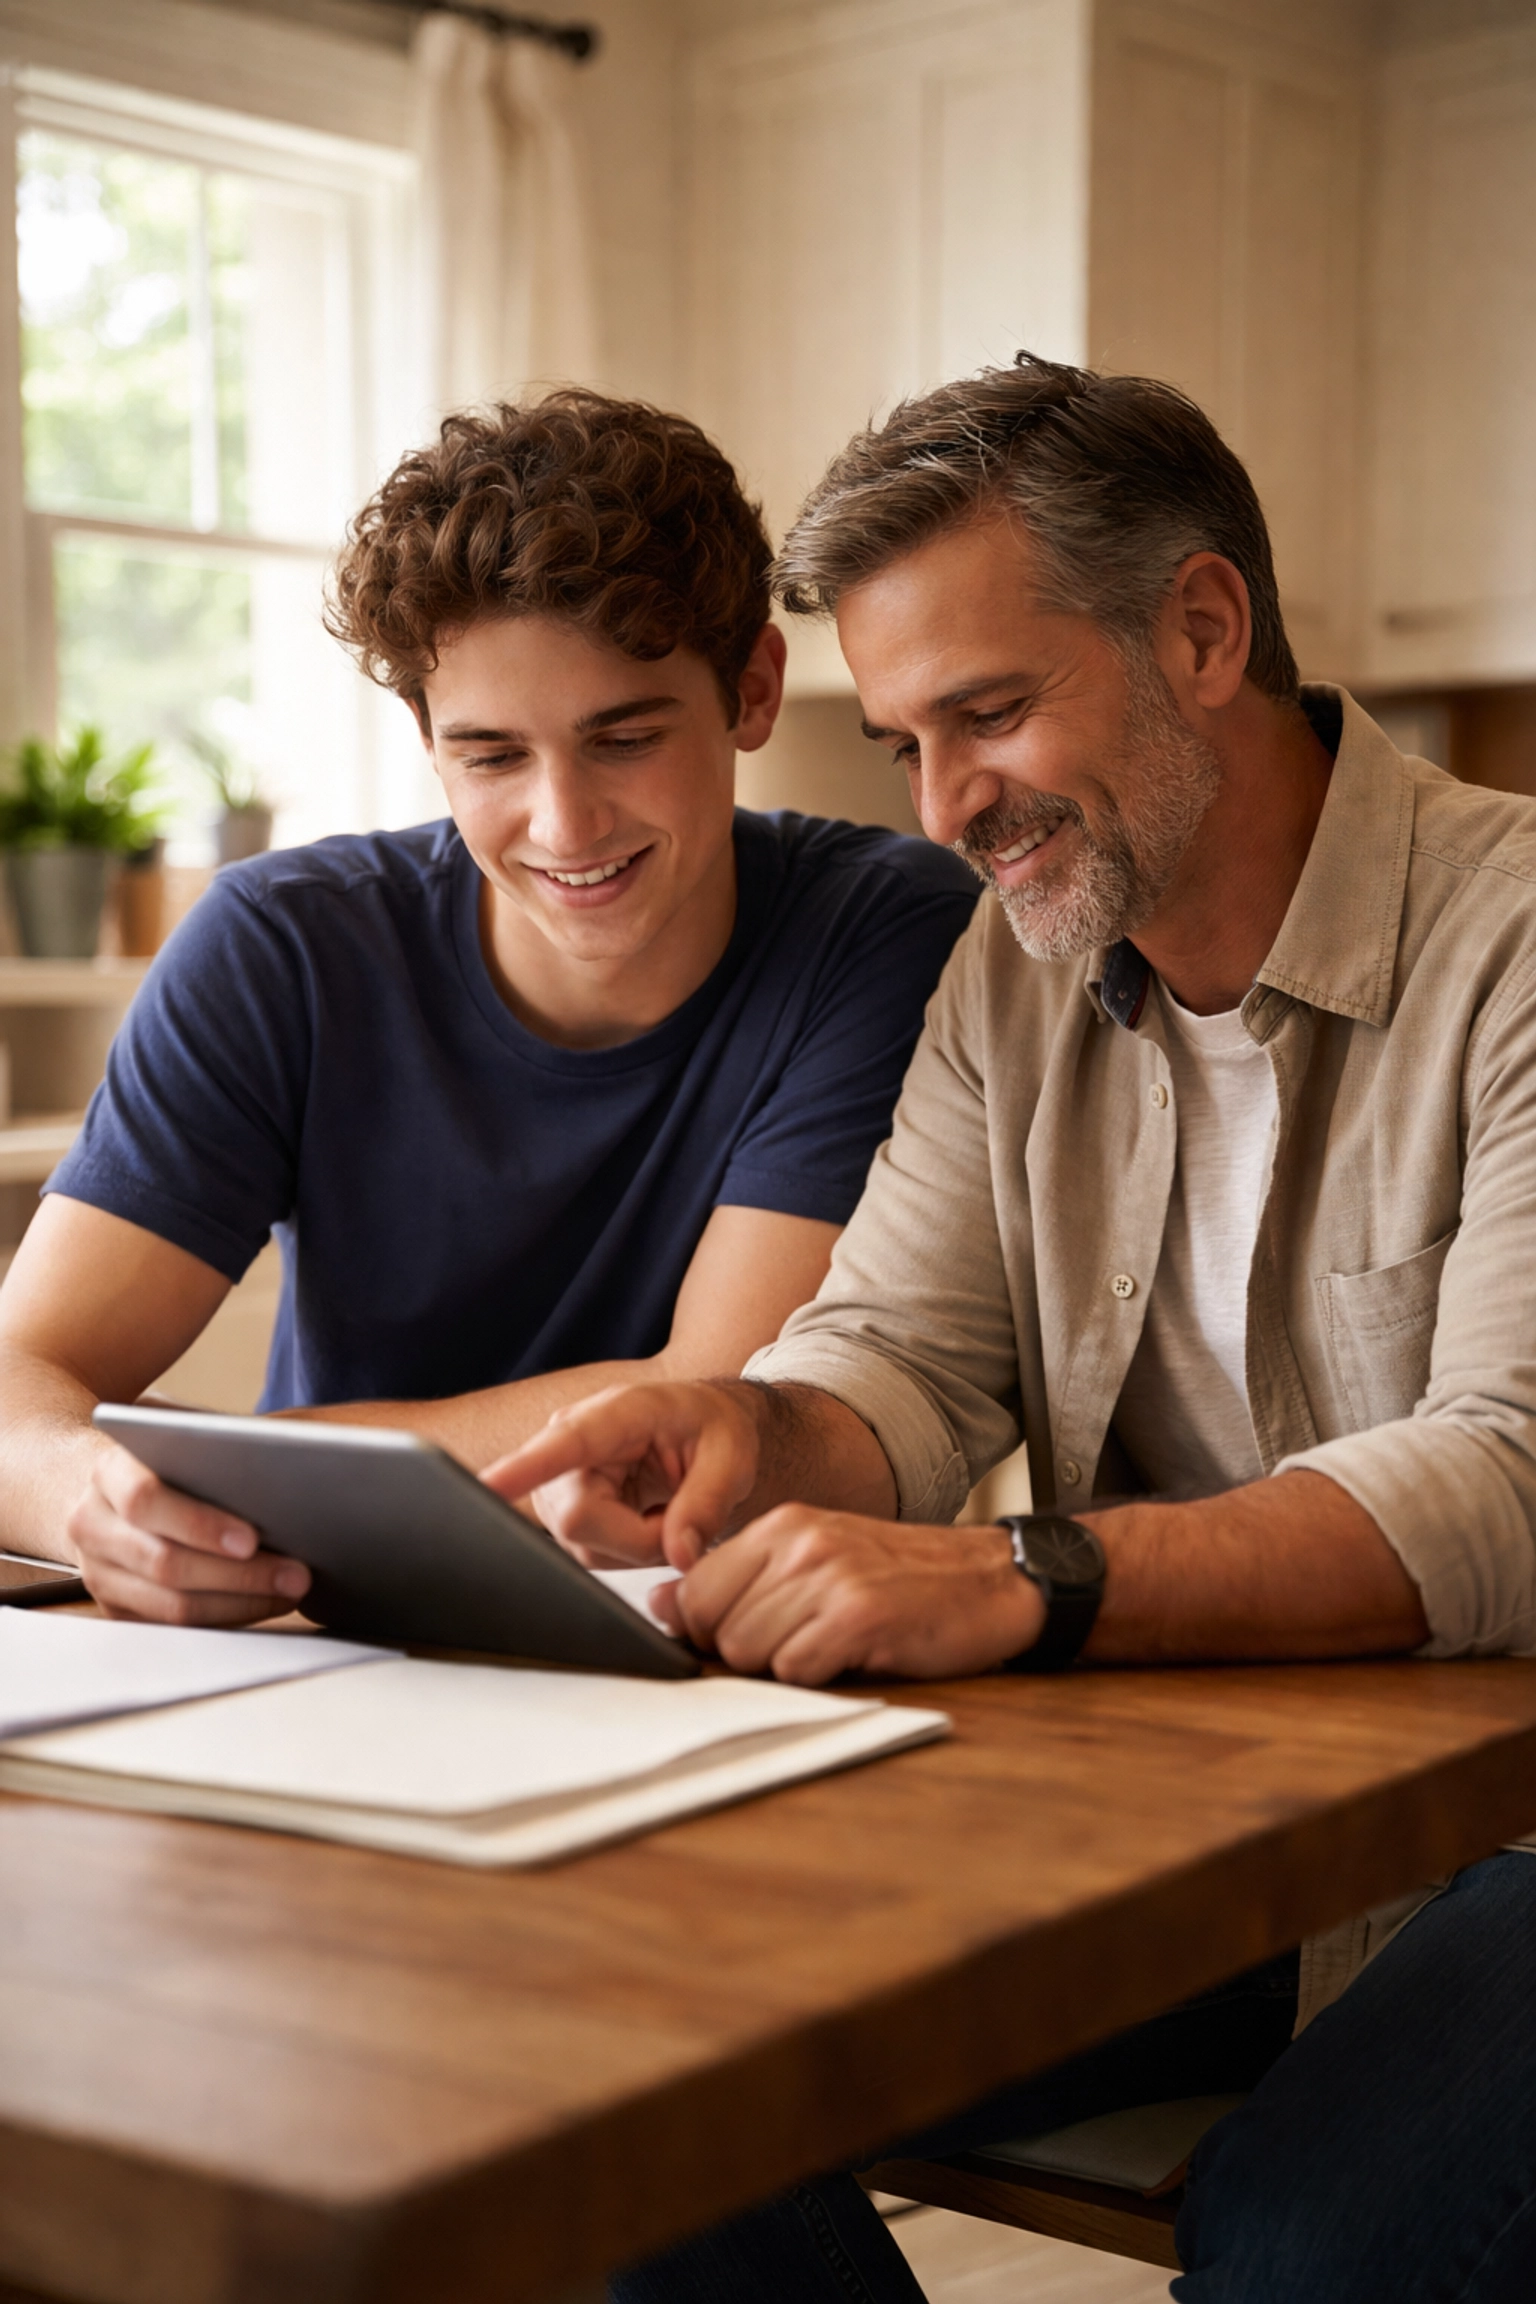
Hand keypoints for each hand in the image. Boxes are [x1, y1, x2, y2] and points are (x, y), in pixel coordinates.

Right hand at [67, 1441, 310, 1625]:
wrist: (112, 1492)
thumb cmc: (168, 1459)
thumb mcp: (184, 1434)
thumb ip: (216, 1444)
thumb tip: (284, 1471)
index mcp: (109, 1471)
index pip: (146, 1499)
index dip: (199, 1523)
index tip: (252, 1539)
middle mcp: (93, 1524)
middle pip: (164, 1562)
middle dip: (239, 1575)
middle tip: (296, 1574)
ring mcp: (99, 1572)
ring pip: (170, 1606)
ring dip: (240, 1603)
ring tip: (290, 1591)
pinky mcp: (115, 1607)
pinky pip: (173, 1627)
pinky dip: (225, 1618)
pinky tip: (264, 1603)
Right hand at [481, 1380, 760, 1570]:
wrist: (707, 1431)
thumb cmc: (716, 1430)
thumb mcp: (732, 1458)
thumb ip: (707, 1504)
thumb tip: (679, 1555)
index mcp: (615, 1414)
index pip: (564, 1444)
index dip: (524, 1468)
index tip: (485, 1485)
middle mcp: (572, 1448)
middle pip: (579, 1520)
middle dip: (638, 1538)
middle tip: (682, 1518)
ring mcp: (561, 1483)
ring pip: (585, 1547)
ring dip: (637, 1547)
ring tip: (668, 1512)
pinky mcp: (563, 1514)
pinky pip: (590, 1556)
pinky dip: (629, 1552)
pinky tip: (648, 1521)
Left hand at [650, 1508, 1045, 1683]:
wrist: (992, 1581)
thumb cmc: (902, 1578)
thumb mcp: (819, 1558)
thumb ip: (743, 1577)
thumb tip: (661, 1604)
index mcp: (783, 1525)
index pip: (693, 1590)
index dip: (705, 1630)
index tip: (741, 1636)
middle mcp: (801, 1542)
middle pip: (713, 1627)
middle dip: (744, 1651)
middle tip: (800, 1641)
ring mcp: (829, 1577)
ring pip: (748, 1652)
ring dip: (785, 1665)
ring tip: (830, 1644)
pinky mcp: (859, 1616)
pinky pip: (795, 1669)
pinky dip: (818, 1675)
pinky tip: (852, 1654)